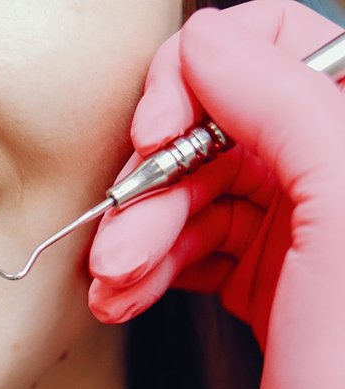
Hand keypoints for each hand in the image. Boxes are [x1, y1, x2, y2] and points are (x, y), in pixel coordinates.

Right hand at [87, 0, 344, 388]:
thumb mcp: (337, 227)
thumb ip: (286, 112)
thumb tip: (211, 39)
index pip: (284, 48)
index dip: (206, 77)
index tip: (158, 132)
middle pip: (225, 120)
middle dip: (157, 177)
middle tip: (126, 239)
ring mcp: (311, 233)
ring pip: (196, 185)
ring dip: (141, 229)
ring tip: (118, 283)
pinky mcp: (273, 285)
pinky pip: (192, 242)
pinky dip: (149, 264)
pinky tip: (126, 296)